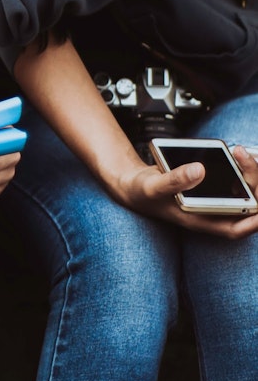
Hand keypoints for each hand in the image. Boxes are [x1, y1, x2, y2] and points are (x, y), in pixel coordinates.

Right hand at [112, 145, 257, 238]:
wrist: (135, 184)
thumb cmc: (143, 192)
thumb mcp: (153, 187)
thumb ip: (174, 180)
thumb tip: (199, 171)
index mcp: (199, 220)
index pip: (234, 228)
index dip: (254, 222)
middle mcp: (210, 212)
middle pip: (246, 205)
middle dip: (253, 182)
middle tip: (245, 159)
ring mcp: (212, 199)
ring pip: (245, 190)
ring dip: (249, 172)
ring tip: (238, 152)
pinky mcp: (212, 185)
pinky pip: (236, 179)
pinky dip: (240, 166)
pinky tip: (235, 152)